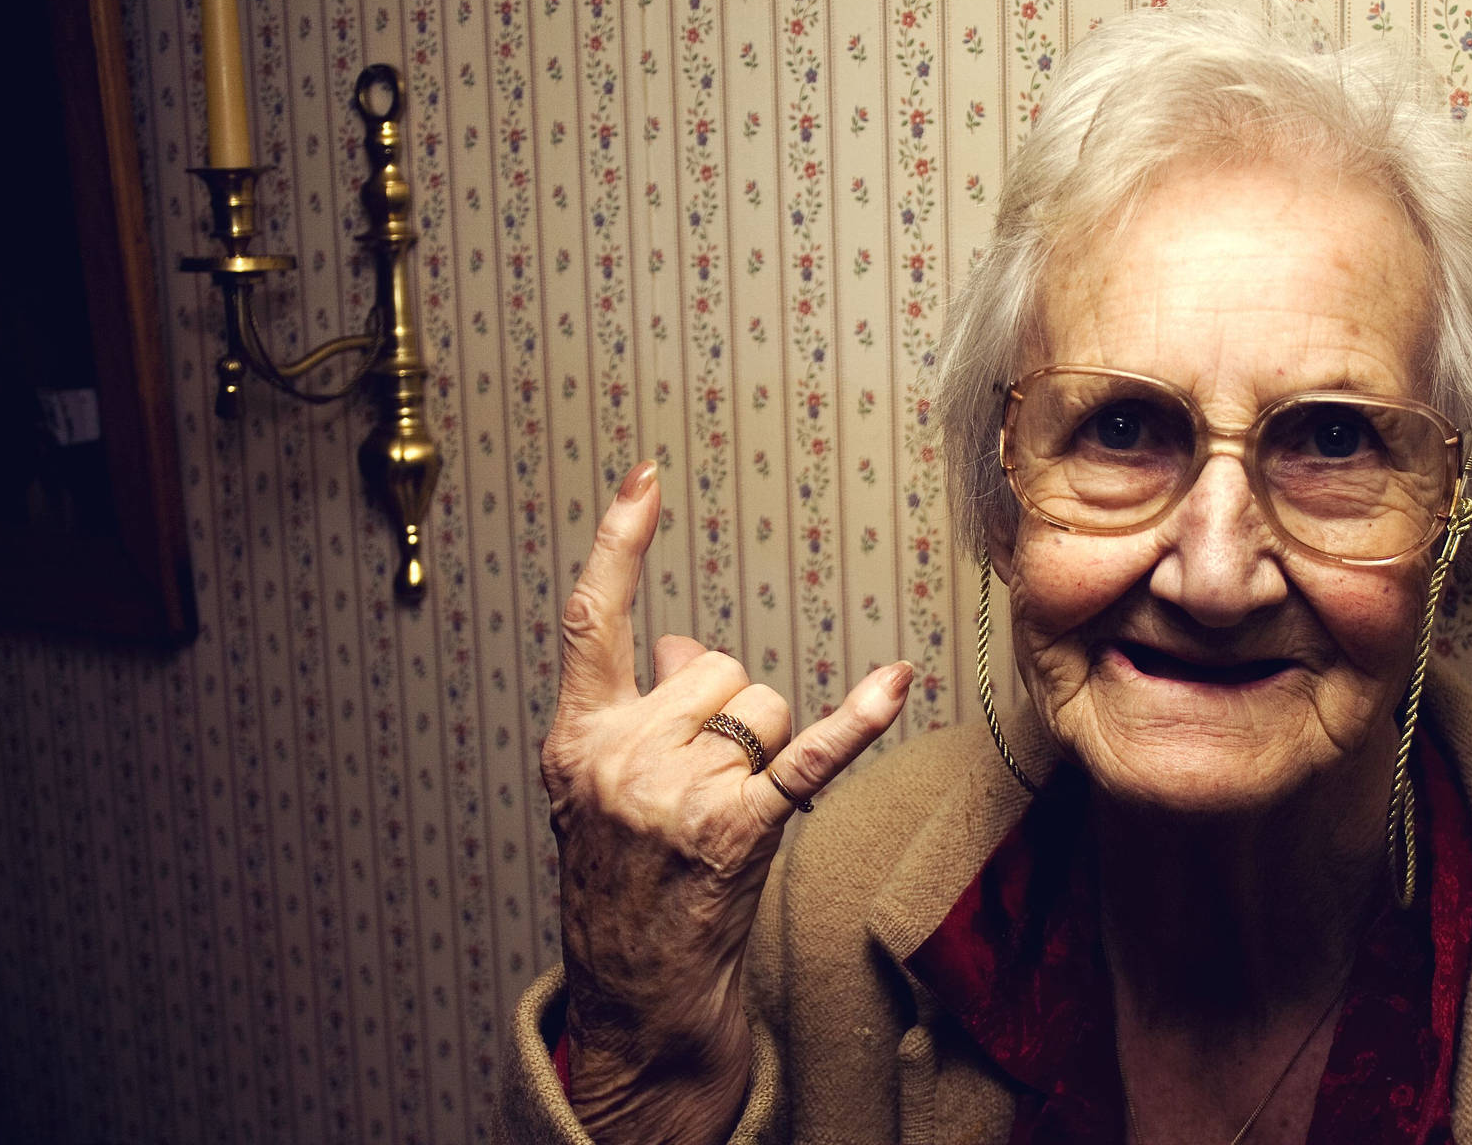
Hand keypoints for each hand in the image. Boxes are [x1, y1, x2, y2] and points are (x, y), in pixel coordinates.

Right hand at [540, 461, 911, 1143]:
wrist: (637, 993)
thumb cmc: (627, 880)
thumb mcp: (605, 785)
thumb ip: (638, 704)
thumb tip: (677, 643)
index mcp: (577, 736)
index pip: (590, 619)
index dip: (616, 542)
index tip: (643, 478)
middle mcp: (618, 757)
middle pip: (715, 666)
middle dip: (728, 711)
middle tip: (707, 783)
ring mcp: (673, 795)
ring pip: (763, 706)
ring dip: (766, 747)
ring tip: (729, 811)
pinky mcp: (735, 832)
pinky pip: (807, 755)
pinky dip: (856, 719)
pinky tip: (895, 679)